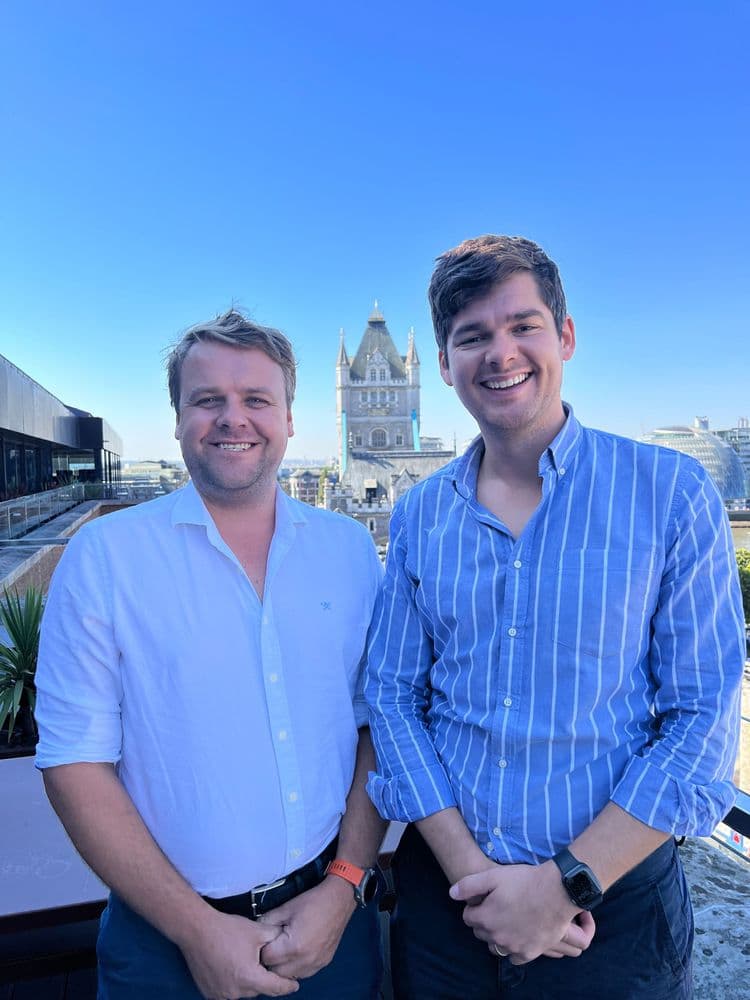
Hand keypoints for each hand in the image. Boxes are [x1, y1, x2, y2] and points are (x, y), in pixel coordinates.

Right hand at [178, 907, 298, 998]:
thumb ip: (276, 938)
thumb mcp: (258, 930)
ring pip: (244, 991)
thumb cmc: (227, 930)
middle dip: (264, 978)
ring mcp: (221, 994)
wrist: (197, 930)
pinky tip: (232, 967)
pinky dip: (234, 982)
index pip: (275, 987)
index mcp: (250, 978)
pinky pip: (229, 991)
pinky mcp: (210, 993)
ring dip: (248, 981)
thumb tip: (288, 940)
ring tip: (245, 961)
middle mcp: (236, 991)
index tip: (295, 985)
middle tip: (264, 963)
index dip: (287, 986)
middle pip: (258, 989)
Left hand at [259, 876, 356, 978]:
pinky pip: (303, 973)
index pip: (267, 958)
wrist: (339, 900)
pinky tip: (296, 953)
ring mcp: (316, 963)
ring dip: (283, 966)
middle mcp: (305, 960)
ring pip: (290, 976)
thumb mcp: (286, 908)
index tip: (264, 941)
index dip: (262, 948)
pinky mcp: (323, 963)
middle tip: (272, 945)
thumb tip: (256, 930)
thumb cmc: (313, 902)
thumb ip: (268, 921)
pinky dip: (296, 967)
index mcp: (294, 946)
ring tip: (284, 949)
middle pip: (276, 972)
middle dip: (271, 960)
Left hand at [450, 860, 594, 964]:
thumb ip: (469, 886)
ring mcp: (514, 947)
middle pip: (481, 933)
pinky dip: (513, 949)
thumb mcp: (493, 876)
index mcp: (485, 918)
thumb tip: (451, 893)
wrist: (556, 892)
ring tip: (506, 921)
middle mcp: (497, 937)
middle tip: (496, 908)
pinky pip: (514, 957)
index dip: (474, 907)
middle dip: (484, 921)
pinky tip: (518, 935)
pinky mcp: (530, 953)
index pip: (468, 918)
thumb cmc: (524, 881)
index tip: (484, 899)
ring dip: (497, 936)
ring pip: (496, 947)